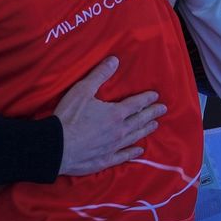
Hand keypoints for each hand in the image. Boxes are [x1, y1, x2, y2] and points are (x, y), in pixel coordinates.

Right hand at [54, 56, 165, 175]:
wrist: (58, 146)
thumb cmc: (69, 116)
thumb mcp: (82, 90)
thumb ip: (99, 75)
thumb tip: (114, 60)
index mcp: (115, 113)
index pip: (135, 104)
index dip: (146, 99)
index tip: (156, 96)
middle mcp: (119, 130)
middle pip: (139, 120)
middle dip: (152, 113)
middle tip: (163, 110)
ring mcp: (113, 147)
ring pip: (134, 137)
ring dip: (146, 130)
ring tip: (155, 125)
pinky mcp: (105, 160)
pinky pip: (124, 156)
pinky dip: (133, 153)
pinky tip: (139, 151)